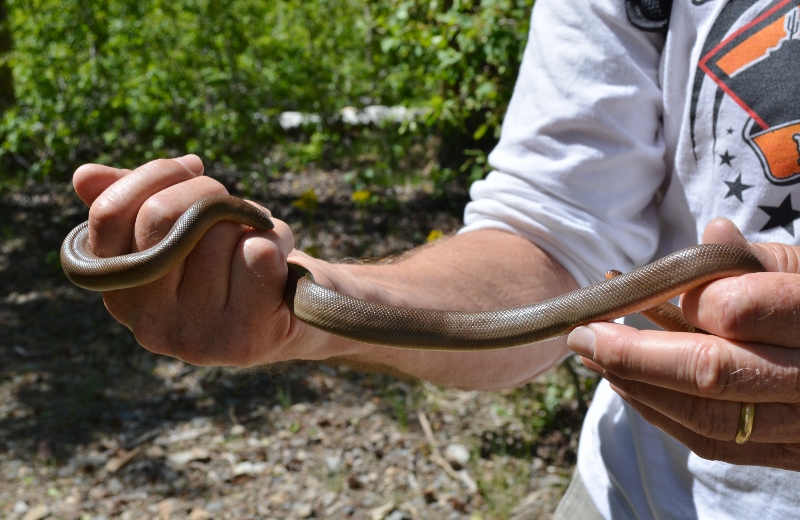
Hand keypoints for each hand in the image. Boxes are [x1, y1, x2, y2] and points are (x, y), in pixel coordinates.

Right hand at [72, 155, 334, 366]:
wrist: (299, 308)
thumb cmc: (235, 259)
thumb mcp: (185, 228)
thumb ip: (138, 204)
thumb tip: (84, 176)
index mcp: (122, 291)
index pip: (110, 215)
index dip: (154, 175)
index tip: (192, 168)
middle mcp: (148, 323)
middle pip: (161, 217)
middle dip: (207, 191)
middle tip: (232, 204)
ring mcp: (194, 338)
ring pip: (215, 234)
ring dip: (249, 222)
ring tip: (259, 244)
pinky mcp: (243, 340)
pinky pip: (256, 254)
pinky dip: (277, 241)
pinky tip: (280, 263)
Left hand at [567, 218, 799, 469]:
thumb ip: (758, 262)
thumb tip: (713, 234)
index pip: (738, 311)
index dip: (685, 302)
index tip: (646, 289)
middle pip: (712, 373)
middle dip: (633, 354)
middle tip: (582, 333)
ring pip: (709, 417)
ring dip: (637, 386)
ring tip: (594, 358)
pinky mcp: (789, 455)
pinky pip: (716, 444)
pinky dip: (661, 415)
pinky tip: (627, 387)